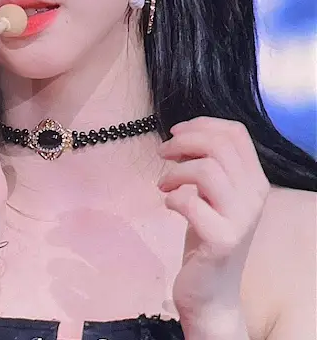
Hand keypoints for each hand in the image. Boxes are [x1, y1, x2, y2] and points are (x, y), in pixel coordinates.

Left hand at [156, 116, 269, 325]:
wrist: (212, 291)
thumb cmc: (207, 234)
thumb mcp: (212, 193)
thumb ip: (207, 164)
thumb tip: (181, 137)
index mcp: (254, 179)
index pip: (236, 133)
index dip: (202, 124)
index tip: (175, 131)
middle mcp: (254, 195)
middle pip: (220, 145)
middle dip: (184, 141)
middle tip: (162, 153)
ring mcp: (241, 219)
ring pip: (207, 170)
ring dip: (176, 171)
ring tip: (163, 183)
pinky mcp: (222, 240)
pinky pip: (192, 203)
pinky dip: (173, 197)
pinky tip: (168, 204)